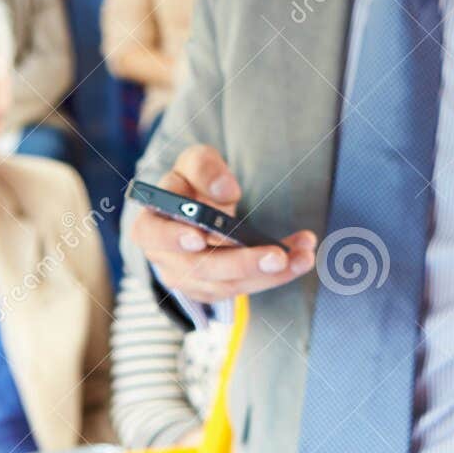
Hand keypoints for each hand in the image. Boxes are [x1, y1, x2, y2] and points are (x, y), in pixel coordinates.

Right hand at [131, 145, 316, 303]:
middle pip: (201, 267)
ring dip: (270, 273)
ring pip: (229, 284)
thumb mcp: (193, 163)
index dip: (173, 237)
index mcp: (150, 225)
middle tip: (276, 256)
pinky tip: (301, 257)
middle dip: (241, 262)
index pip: (152, 234)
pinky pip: (246, 286)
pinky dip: (277, 275)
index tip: (201, 237)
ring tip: (303, 255)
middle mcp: (166, 259)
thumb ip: (204, 168)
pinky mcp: (215, 289)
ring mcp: (190, 279)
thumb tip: (225, 190)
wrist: (197, 211)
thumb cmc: (191, 185)